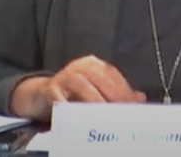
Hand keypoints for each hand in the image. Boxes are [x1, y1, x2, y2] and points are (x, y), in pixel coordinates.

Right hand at [9, 55, 145, 121]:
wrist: (40, 94)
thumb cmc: (72, 93)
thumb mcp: (95, 90)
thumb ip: (116, 93)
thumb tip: (140, 98)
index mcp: (94, 65)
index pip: (113, 75)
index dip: (124, 89)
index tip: (132, 105)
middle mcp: (80, 66)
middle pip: (101, 78)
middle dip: (113, 95)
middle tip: (121, 111)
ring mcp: (64, 75)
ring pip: (83, 85)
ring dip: (95, 100)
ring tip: (105, 114)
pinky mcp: (50, 88)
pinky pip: (61, 96)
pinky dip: (69, 106)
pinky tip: (78, 116)